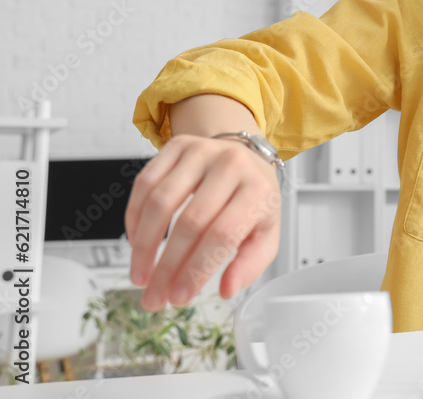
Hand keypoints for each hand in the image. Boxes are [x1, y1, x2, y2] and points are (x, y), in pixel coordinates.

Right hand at [125, 134, 281, 310]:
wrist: (247, 157)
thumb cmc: (254, 200)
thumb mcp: (266, 232)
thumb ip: (251, 264)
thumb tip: (227, 290)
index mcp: (258, 190)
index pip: (223, 235)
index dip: (197, 269)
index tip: (179, 297)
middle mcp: (231, 165)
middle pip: (190, 222)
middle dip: (167, 267)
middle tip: (154, 296)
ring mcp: (202, 151)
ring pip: (160, 202)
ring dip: (144, 246)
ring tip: (141, 275)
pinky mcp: (177, 145)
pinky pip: (145, 183)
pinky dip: (135, 217)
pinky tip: (136, 243)